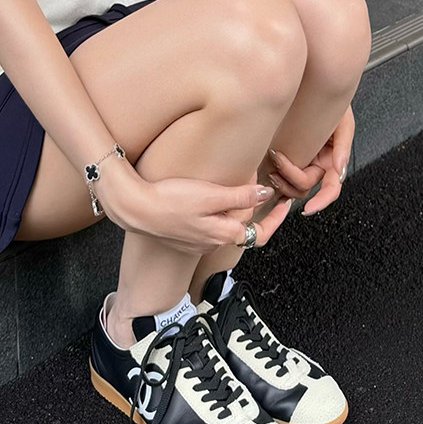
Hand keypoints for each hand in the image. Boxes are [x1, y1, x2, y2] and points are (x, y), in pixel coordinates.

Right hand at [98, 163, 292, 253]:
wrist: (136, 209)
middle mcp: (213, 242)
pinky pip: (210, 223)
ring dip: (235, 206)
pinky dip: (218, 209)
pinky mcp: (185, 234)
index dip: (276, 217)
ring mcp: (198, 240)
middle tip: (261, 181)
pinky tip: (212, 193)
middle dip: (253, 205)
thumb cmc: (171, 201)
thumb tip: (266, 194)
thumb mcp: (210, 195)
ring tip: (239, 183)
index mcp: (223, 234)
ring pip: (225, 223)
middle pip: (243, 224)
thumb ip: (240, 197)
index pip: (260, 231)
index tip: (286, 202)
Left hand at [266, 103, 354, 216]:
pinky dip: (275, 173)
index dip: (321, 201)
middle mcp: (318, 165)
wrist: (313, 85)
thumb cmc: (331, 101)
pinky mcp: (289, 156)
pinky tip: (269, 162)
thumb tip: (339, 169)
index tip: (309, 208)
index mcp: (332, 161)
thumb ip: (343, 145)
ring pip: (291, 185)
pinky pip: (281, 175)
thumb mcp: (342, 120)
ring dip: (281, 178)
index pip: (331, 189)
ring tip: (273, 157)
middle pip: (305, 186)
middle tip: (278, 158)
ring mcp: (303, 163)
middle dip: (290, 177)